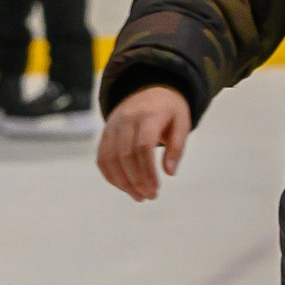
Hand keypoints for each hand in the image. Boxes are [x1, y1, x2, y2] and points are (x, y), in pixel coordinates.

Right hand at [96, 84, 191, 201]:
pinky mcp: (105, 133)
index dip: (148, 171)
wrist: (148, 88)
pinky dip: (111, 176)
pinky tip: (124, 187)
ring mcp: (112, 126)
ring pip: (110, 159)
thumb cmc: (168, 109)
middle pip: (125, 156)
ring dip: (123, 183)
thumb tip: (169, 173)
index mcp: (148, 116)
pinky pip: (102, 158)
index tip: (156, 188)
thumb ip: (177, 147)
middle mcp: (126, 120)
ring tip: (139, 196)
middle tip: (150, 196)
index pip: (143, 147)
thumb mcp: (182, 122)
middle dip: (136, 181)